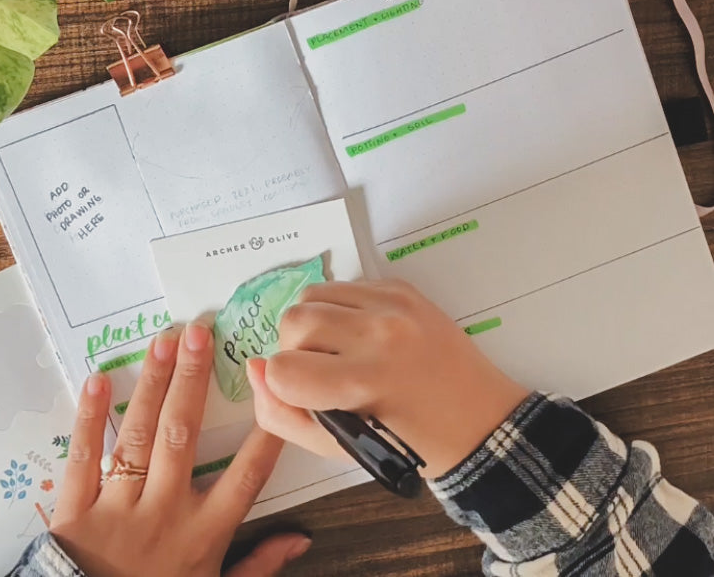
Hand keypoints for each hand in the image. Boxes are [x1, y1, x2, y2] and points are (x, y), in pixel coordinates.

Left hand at [50, 323, 310, 576]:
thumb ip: (259, 565)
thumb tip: (301, 539)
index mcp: (204, 532)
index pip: (246, 474)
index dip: (266, 431)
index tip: (276, 387)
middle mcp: (164, 511)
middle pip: (183, 435)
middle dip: (192, 381)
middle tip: (199, 334)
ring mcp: (118, 507)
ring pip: (138, 436)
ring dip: (152, 386)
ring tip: (163, 342)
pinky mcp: (75, 512)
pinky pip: (82, 459)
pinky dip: (89, 419)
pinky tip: (97, 380)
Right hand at [248, 279, 528, 478]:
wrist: (478, 419)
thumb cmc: (408, 443)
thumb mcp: (339, 448)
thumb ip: (282, 414)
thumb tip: (254, 368)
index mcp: (363, 384)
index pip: (283, 370)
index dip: (284, 385)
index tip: (306, 393)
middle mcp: (378, 334)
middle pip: (294, 320)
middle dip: (293, 349)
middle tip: (320, 369)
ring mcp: (394, 305)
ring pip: (314, 294)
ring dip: (313, 322)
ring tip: (338, 348)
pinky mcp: (403, 288)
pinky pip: (345, 284)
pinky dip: (340, 307)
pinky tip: (361, 332)